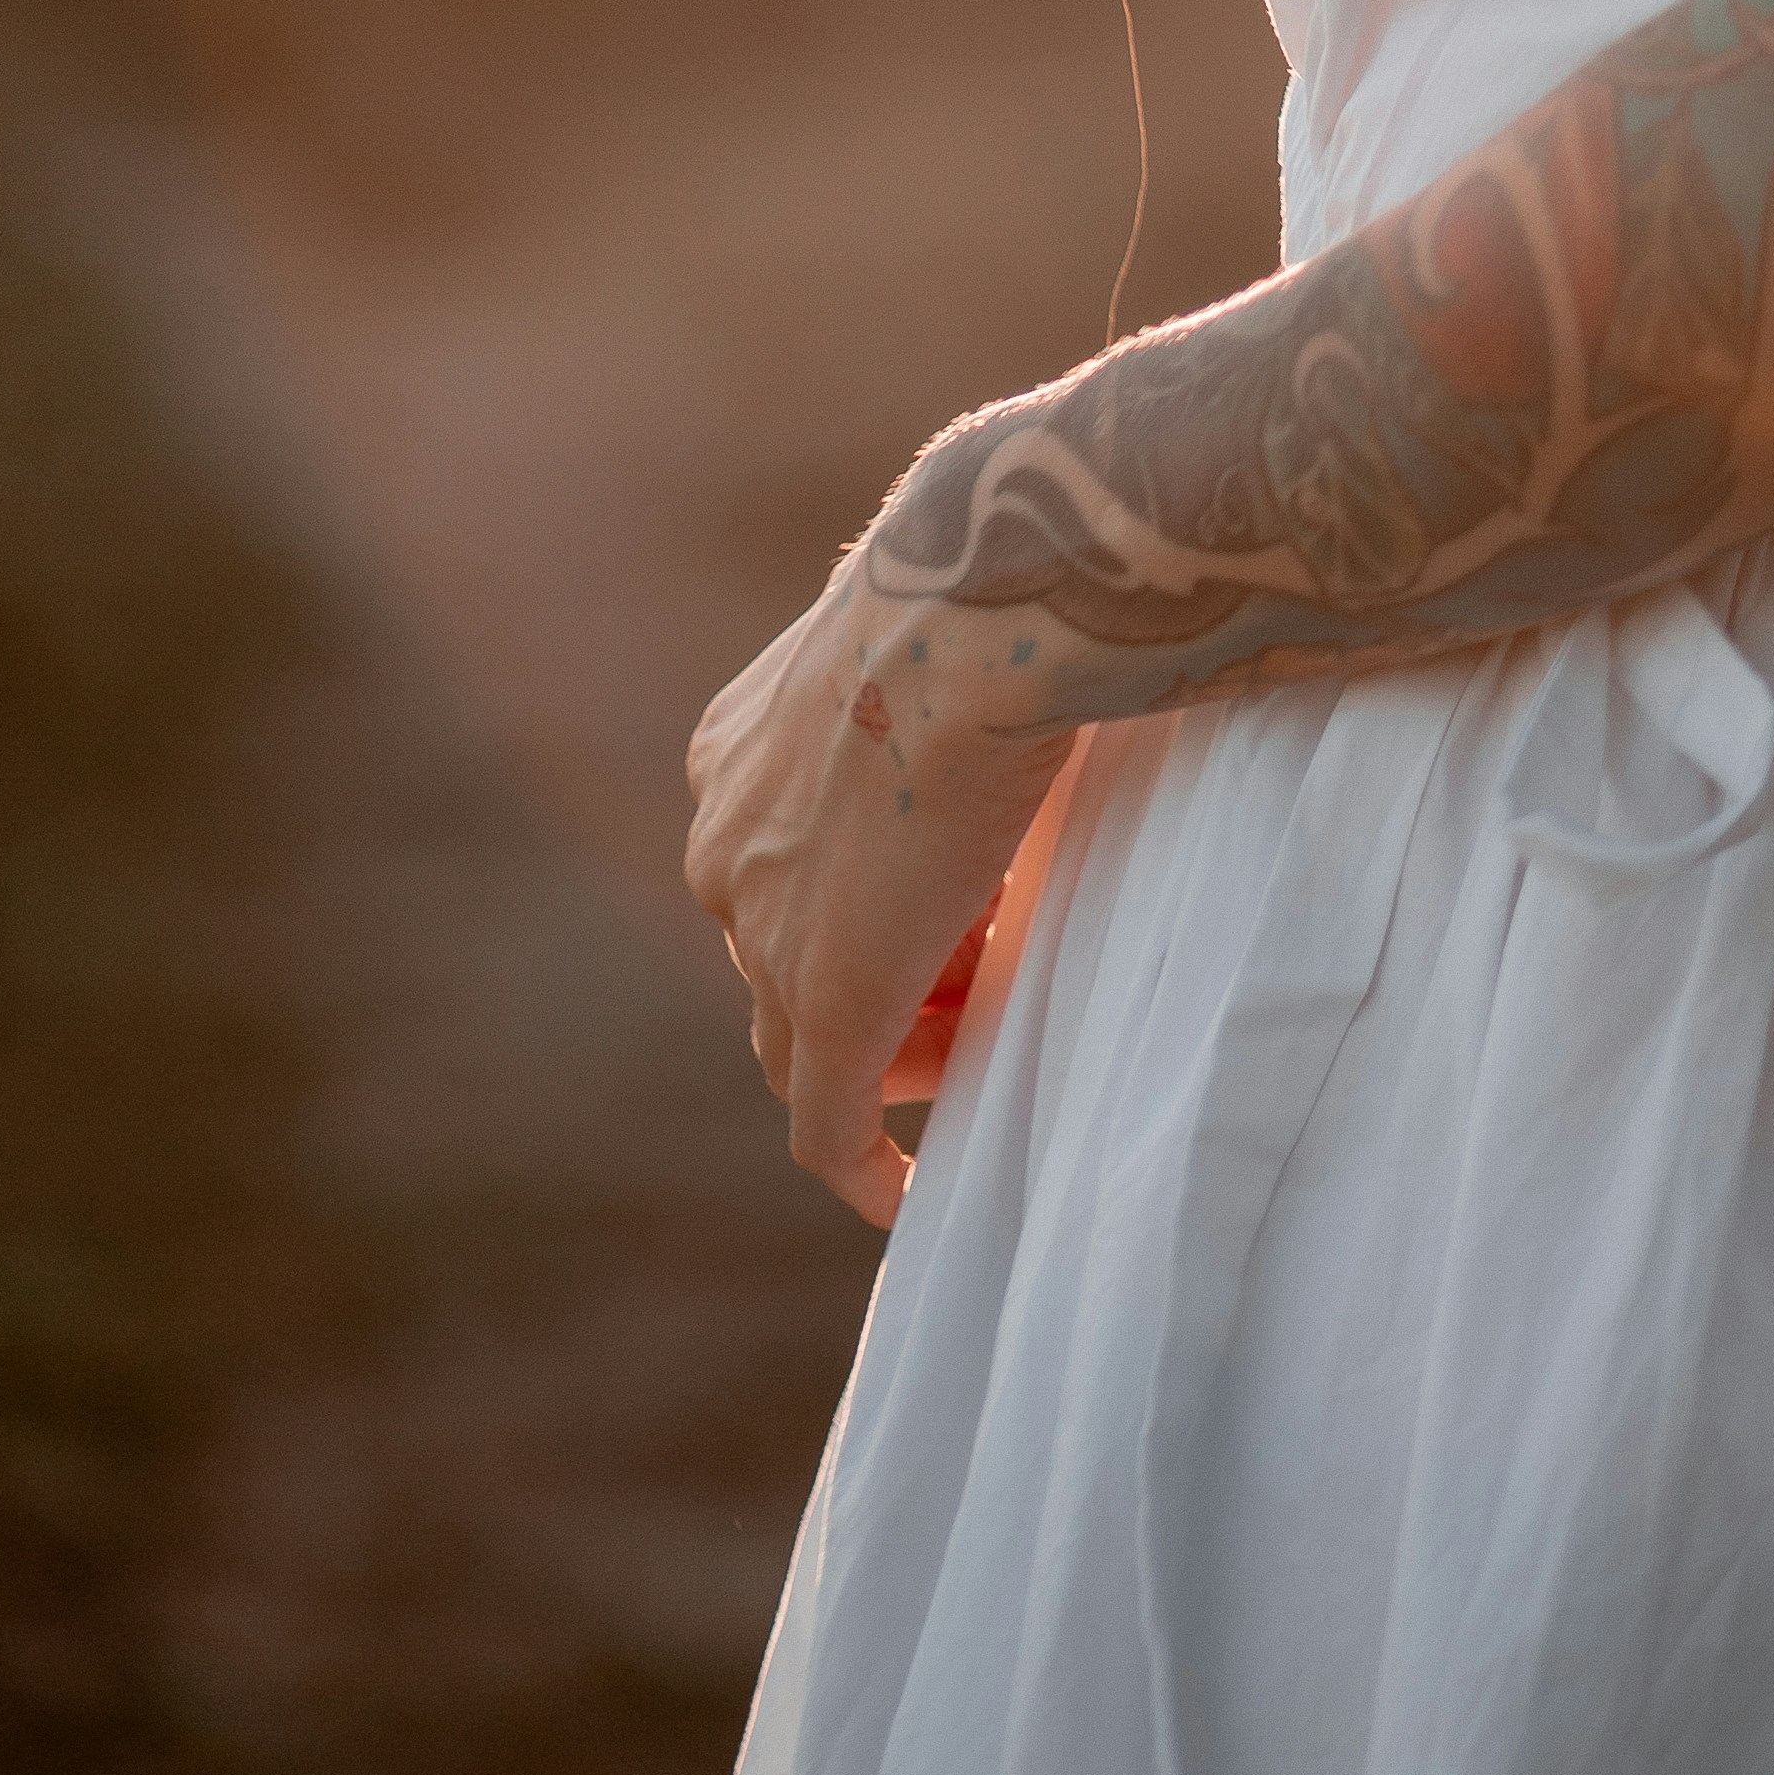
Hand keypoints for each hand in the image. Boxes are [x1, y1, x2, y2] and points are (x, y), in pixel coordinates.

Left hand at [681, 543, 1071, 1228]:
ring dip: (891, 1049)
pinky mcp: (826, 1001)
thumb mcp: (942, 639)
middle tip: (986, 974)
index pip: (781, 869)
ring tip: (988, 1038)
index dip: (872, 899)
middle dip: (881, 975)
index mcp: (741, 751)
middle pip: (782, 955)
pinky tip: (902, 1192)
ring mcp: (763, 928)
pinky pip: (824, 1116)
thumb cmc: (994, 583)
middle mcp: (726, 839)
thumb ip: (949, 681)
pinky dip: (858, 1159)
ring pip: (805, 1034)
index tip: (959, 910)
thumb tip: (1047, 651)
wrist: (985, 604)